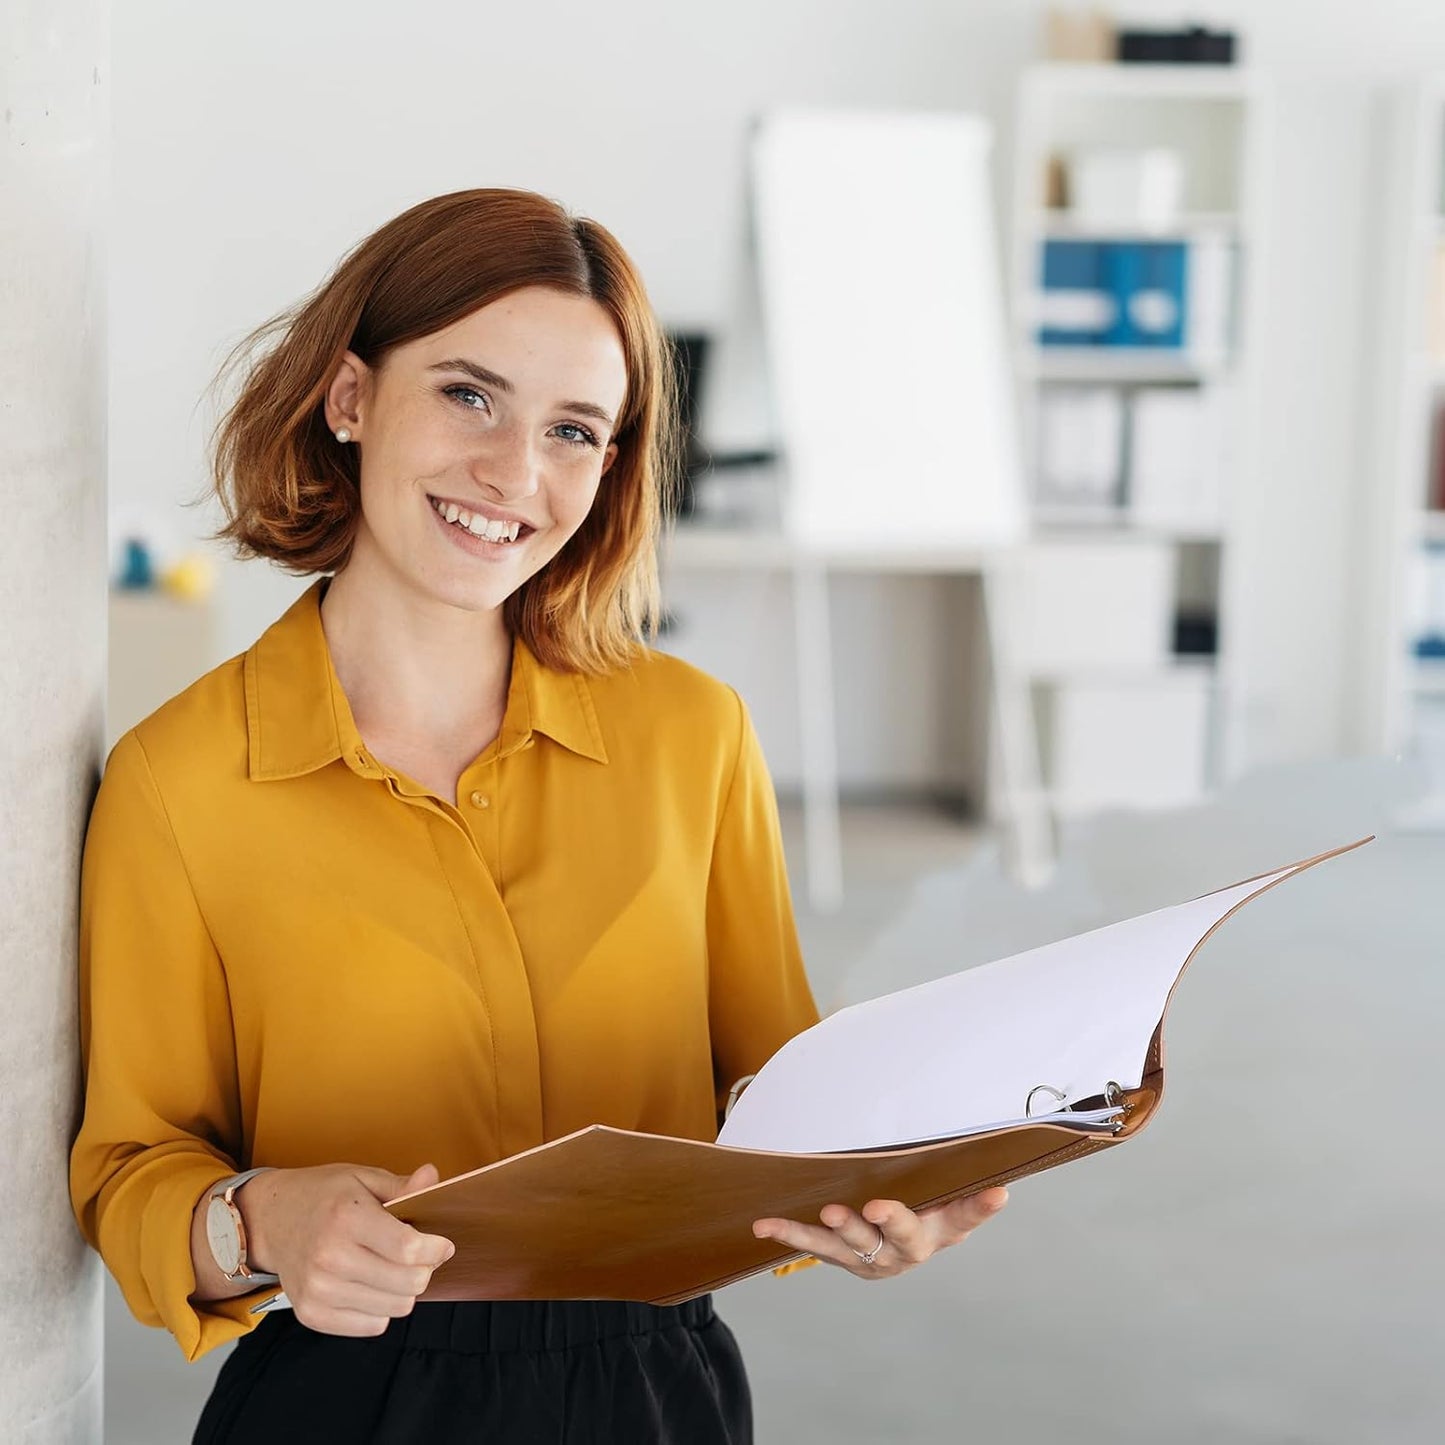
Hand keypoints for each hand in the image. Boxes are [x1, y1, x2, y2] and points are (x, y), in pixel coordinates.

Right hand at [241, 1162, 454, 1336]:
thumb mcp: (362, 1178)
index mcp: (347, 1216)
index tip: (442, 1244)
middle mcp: (329, 1256)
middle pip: (407, 1283)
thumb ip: (402, 1185)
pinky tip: (371, 1285)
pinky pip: (371, 1326)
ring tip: (392, 1269)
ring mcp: (317, 1289)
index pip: (408, 1248)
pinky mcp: (311, 1313)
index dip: (436, 1249)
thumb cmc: (323, 1195)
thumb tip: (432, 1176)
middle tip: (419, 1257)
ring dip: (403, 1290)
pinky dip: (381, 1309)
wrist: (270, 1220)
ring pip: (393, 1308)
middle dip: (424, 1270)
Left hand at [752, 1187, 1008, 1279]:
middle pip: (904, 1237)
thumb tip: (986, 1153)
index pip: (967, 1216)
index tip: (997, 1192)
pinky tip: (764, 1224)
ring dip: (841, 1229)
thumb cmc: (921, 1206)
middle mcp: (909, 1249)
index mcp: (941, 1229)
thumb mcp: (942, 1191)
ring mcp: (873, 1258)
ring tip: (828, 1212)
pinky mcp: (842, 1257)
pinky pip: (814, 1244)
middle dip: (891, 1222)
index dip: (980, 1208)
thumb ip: (957, 1178)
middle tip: (878, 1208)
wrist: (891, 1246)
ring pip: (856, 1245)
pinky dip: (789, 1232)